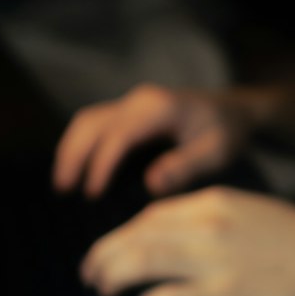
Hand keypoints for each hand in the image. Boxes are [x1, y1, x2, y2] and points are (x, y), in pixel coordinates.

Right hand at [52, 83, 255, 199]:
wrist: (232, 112)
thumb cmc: (226, 133)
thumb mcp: (216, 152)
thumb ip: (185, 167)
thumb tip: (151, 184)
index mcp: (160, 107)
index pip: (119, 134)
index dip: (101, 165)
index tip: (93, 195)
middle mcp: (140, 101)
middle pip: (92, 123)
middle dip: (73, 156)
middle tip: (63, 191)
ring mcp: (131, 104)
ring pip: (87, 121)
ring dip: (70, 150)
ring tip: (63, 185)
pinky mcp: (128, 113)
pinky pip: (95, 125)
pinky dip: (80, 146)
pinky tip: (76, 172)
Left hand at [80, 186, 294, 295]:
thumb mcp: (245, 212)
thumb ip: (204, 222)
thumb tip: (161, 240)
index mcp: (212, 202)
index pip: (149, 217)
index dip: (119, 236)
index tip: (106, 252)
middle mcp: (207, 226)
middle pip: (136, 238)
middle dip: (103, 256)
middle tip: (89, 275)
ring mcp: (214, 261)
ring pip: (142, 263)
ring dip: (114, 277)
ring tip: (103, 290)